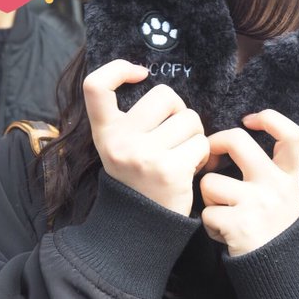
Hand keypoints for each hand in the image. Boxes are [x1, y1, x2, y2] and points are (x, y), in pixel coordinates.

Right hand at [84, 60, 209, 216]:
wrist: (143, 228)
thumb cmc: (139, 181)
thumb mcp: (120, 149)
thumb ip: (132, 120)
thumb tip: (149, 79)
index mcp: (105, 133)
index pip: (95, 86)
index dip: (117, 69)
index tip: (139, 74)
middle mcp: (120, 141)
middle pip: (165, 95)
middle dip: (179, 112)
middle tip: (174, 136)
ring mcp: (144, 155)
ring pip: (190, 118)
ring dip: (194, 135)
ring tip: (182, 155)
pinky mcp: (170, 170)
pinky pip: (201, 142)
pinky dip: (203, 154)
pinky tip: (191, 168)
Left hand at [200, 110, 298, 256]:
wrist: (279, 271)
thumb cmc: (270, 229)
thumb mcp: (281, 196)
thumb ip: (265, 171)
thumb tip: (225, 142)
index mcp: (288, 177)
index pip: (291, 135)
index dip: (270, 118)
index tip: (249, 120)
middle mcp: (276, 186)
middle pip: (238, 141)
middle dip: (215, 143)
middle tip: (209, 156)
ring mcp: (258, 204)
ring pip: (210, 182)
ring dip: (208, 199)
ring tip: (223, 214)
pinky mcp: (240, 224)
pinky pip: (206, 214)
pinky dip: (209, 226)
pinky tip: (223, 234)